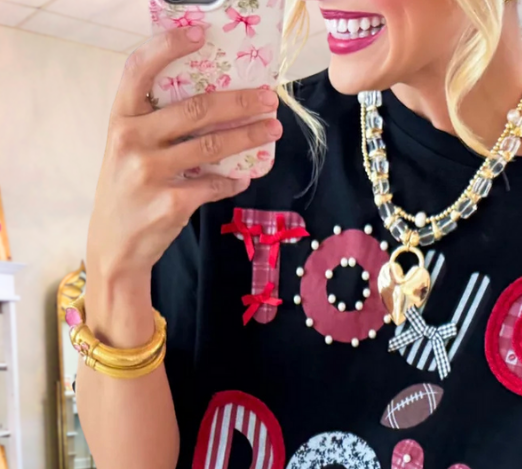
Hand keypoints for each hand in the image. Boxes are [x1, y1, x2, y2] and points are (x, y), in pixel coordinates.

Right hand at [87, 25, 282, 283]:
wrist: (114, 246)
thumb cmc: (128, 189)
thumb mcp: (128, 149)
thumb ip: (155, 124)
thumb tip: (214, 103)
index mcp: (121, 119)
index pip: (139, 69)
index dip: (169, 46)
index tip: (201, 34)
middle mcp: (132, 140)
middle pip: (196, 109)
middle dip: (240, 100)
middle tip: (269, 98)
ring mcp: (151, 173)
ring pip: (212, 146)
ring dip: (249, 136)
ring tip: (272, 129)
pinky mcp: (172, 203)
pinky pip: (214, 185)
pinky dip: (234, 180)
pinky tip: (245, 176)